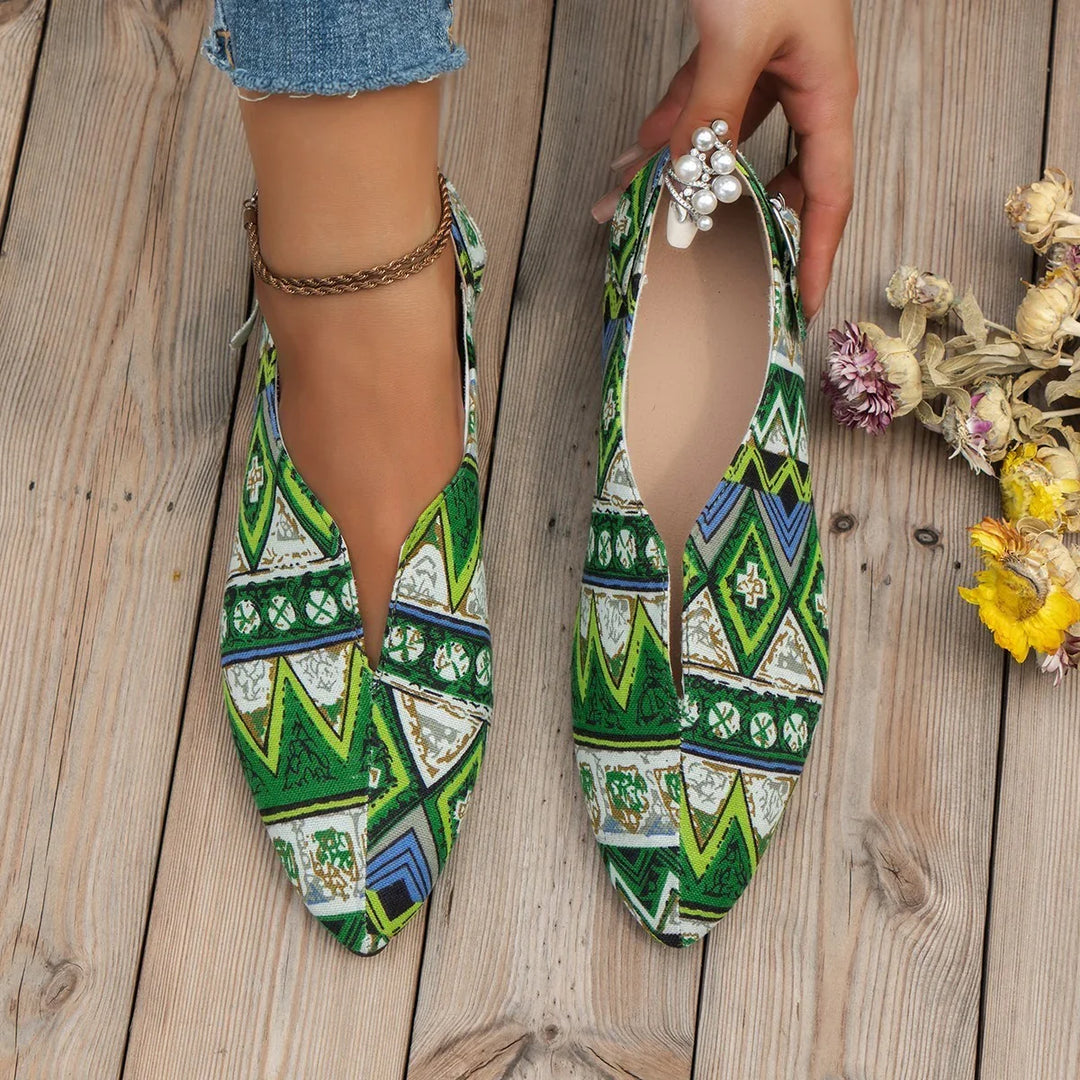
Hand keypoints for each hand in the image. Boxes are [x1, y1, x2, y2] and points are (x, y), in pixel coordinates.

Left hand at [594, 0, 857, 320]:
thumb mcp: (737, 37)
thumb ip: (710, 115)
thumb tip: (685, 191)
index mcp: (827, 91)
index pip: (829, 195)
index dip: (819, 254)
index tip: (802, 304)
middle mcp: (800, 88)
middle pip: (774, 181)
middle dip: (737, 227)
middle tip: (711, 277)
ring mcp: (761, 70)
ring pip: (722, 146)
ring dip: (679, 179)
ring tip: (635, 216)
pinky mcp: (725, 52)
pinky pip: (695, 108)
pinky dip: (665, 133)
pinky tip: (632, 161)